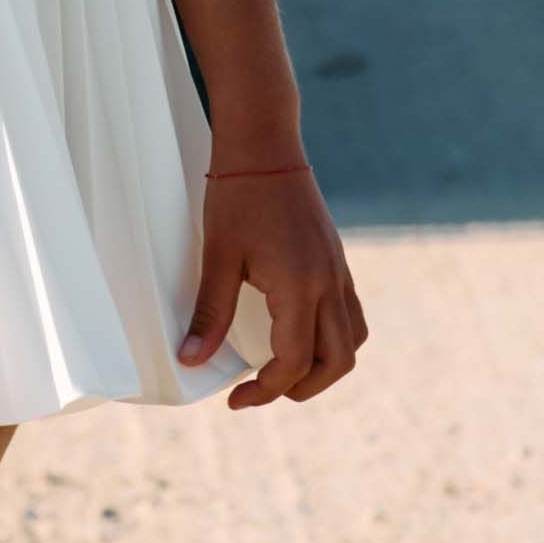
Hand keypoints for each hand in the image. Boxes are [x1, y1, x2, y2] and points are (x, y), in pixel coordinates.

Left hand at [183, 160, 366, 407]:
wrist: (265, 143)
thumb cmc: (237, 195)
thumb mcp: (218, 256)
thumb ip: (210, 312)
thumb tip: (191, 360)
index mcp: (300, 285)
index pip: (293, 361)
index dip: (266, 391)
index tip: (235, 399)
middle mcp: (329, 283)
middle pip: (337, 361)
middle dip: (302, 388)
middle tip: (261, 392)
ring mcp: (338, 270)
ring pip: (352, 339)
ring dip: (323, 365)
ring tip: (283, 370)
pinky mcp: (337, 259)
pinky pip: (349, 313)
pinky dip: (331, 337)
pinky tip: (298, 333)